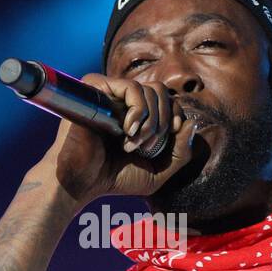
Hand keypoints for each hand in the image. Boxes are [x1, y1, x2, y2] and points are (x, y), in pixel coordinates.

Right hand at [33, 75, 198, 207]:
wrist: (80, 183)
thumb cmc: (113, 178)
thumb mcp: (158, 172)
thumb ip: (181, 152)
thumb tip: (191, 123)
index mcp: (137, 113)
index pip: (168, 99)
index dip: (176, 115)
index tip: (172, 135)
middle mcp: (124, 99)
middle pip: (162, 91)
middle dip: (163, 122)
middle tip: (147, 147)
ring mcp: (109, 92)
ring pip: (150, 90)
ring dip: (151, 122)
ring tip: (133, 145)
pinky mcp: (96, 89)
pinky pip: (131, 87)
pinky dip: (138, 110)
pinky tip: (127, 131)